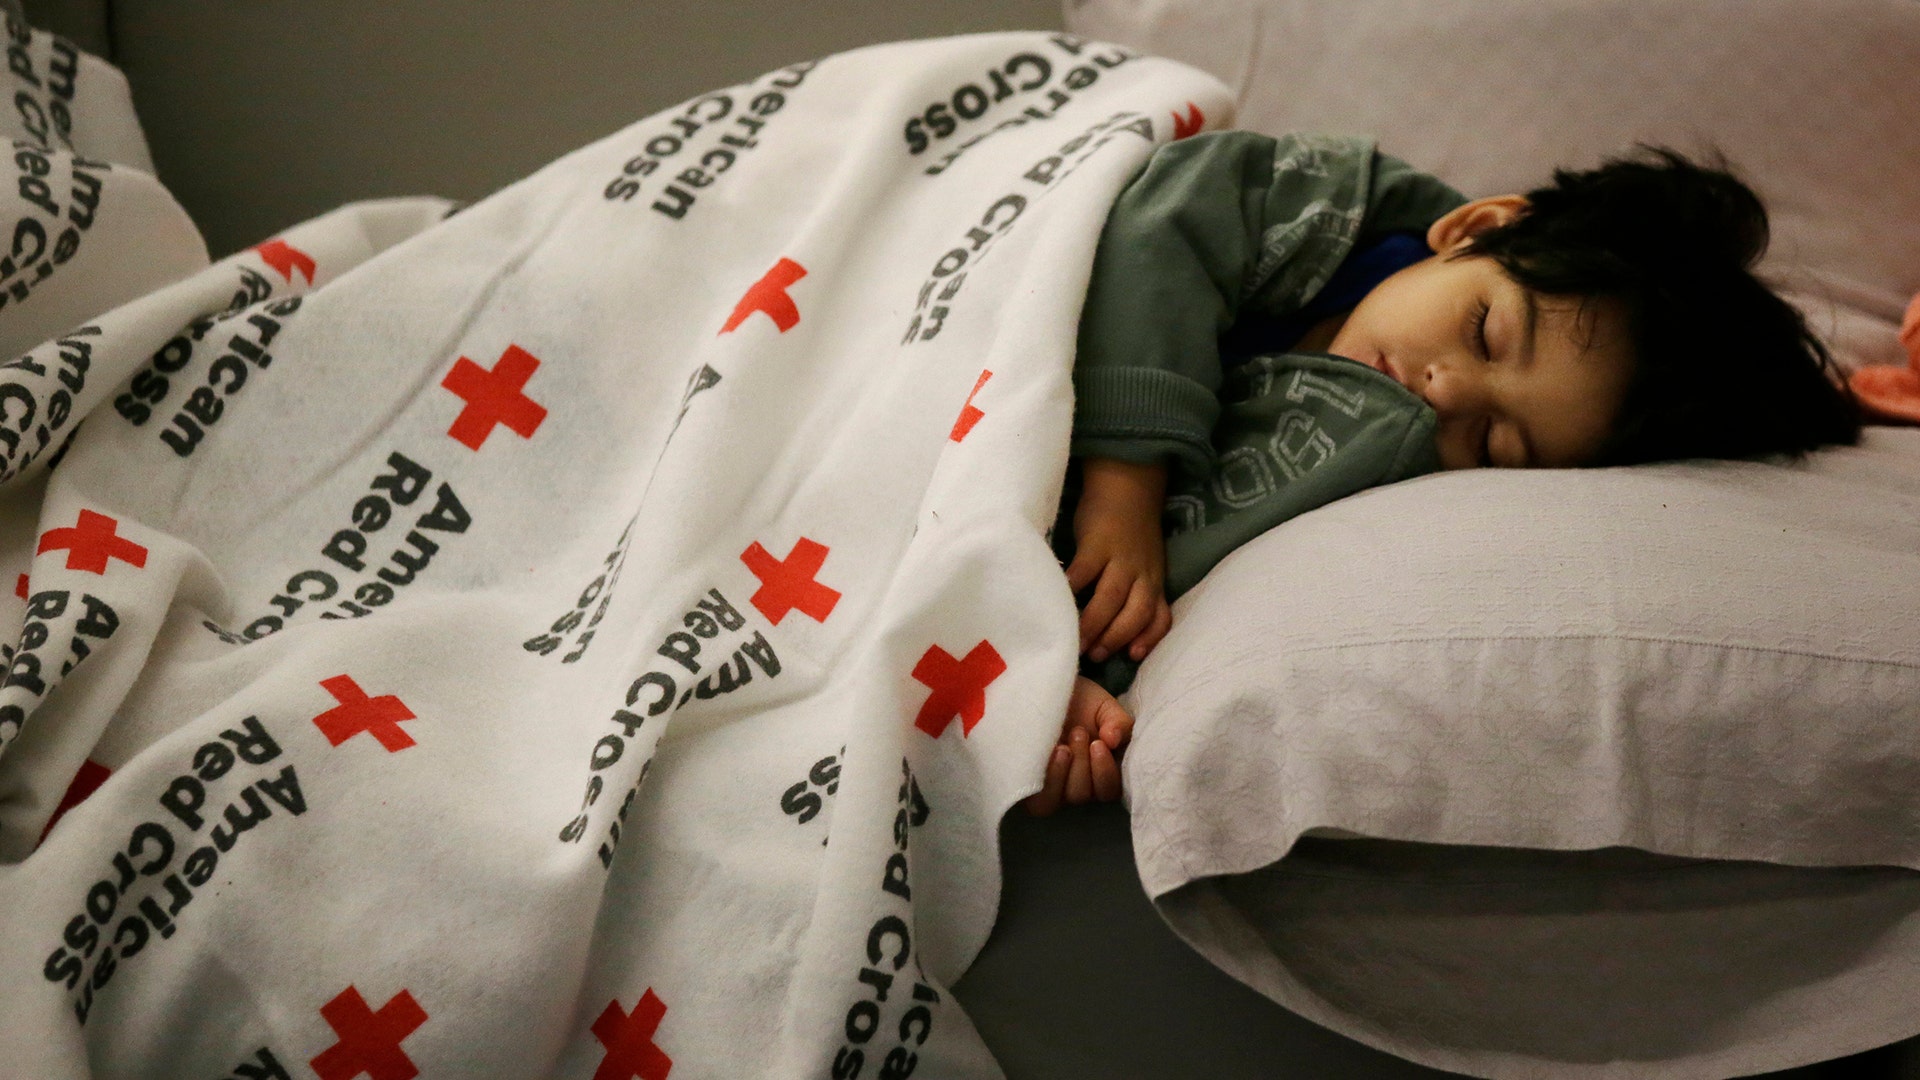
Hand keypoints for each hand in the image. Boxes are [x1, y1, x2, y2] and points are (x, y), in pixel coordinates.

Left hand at [1024, 676, 1134, 815]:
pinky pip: (1037, 802)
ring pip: (1060, 800)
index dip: (1105, 772)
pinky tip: (1043, 756)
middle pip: (1084, 795)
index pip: (1110, 789)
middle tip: (1078, 733)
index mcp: (1102, 771)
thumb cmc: (1080, 701)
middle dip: (1082, 764)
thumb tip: (1113, 740)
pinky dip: (1042, 782)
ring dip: (1061, 775)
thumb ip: (1117, 722)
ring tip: (1061, 746)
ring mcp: (1054, 787)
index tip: (1098, 743)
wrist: (1044, 690)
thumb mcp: (1104, 707)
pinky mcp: (1030, 786)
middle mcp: (1079, 784)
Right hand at [1065, 458, 1172, 662]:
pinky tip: (1058, 603)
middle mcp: (1142, 573)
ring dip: (1094, 623)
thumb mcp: (1144, 562)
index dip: (1149, 639)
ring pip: (1112, 598)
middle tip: (1094, 655)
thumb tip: (1111, 627)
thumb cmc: (1130, 530)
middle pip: (1136, 612)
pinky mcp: (1097, 543)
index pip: (1160, 616)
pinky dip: (1072, 590)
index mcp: (1154, 580)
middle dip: (1116, 637)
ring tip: (1075, 641)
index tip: (1132, 656)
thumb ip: (1135, 590)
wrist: (1128, 482)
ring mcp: (1120, 557)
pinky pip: (1084, 572)